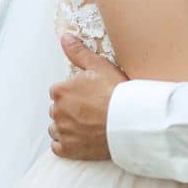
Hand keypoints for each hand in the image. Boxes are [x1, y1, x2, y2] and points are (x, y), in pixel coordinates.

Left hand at [47, 34, 126, 160]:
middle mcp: (57, 112)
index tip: (88, 96)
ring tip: (88, 124)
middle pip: (57, 109)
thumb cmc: (116, 93)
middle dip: (70, 109)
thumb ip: (78, 52)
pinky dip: (66, 144)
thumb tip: (65, 38)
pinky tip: (81, 138)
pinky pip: (58, 147)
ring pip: (57, 128)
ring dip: (67, 126)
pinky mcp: (69, 150)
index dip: (73, 93)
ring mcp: (63, 132)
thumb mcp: (99, 66)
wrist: (130, 122)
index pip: (58, 91)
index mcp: (60, 91)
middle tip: (91, 110)